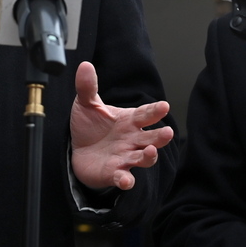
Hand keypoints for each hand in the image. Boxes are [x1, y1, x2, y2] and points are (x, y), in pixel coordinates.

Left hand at [69, 62, 173, 190]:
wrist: (77, 151)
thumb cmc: (90, 127)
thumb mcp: (86, 104)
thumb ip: (88, 87)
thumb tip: (85, 66)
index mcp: (129, 120)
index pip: (145, 114)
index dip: (155, 110)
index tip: (164, 106)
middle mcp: (132, 139)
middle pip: (151, 138)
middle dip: (160, 136)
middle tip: (167, 133)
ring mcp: (125, 157)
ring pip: (143, 158)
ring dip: (148, 157)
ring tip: (150, 152)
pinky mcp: (114, 173)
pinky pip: (124, 177)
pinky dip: (126, 180)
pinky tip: (126, 180)